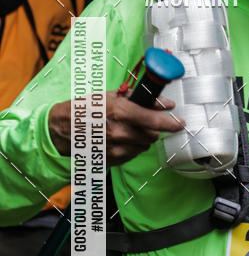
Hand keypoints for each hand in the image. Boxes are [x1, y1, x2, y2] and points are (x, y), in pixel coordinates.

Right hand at [48, 91, 184, 165]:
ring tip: (125, 128)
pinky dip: (131, 146)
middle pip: (152, 134)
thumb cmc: (85, 108)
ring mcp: (116, 148)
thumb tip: (165, 104)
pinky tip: (119, 138)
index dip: (171, 122)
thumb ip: (141, 100)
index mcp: (120, 112)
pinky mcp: (112, 159)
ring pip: (144, 145)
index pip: (155, 121)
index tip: (179, 122)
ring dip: (141, 137)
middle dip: (151, 127)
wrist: (61, 128)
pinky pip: (133, 154)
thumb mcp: (110, 95)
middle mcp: (120, 132)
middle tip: (140, 120)